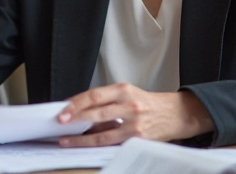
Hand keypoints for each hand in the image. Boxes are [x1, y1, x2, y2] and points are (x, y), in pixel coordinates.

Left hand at [56, 83, 213, 146]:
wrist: (175, 114)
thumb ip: (106, 100)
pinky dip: (96, 143)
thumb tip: (79, 109)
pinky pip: (112, 142)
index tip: (64, 108)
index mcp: (124, 89)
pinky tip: (86, 145)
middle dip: (75, 117)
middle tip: (60, 122)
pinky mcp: (137, 138)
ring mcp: (133, 123)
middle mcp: (128, 105)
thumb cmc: (148, 104)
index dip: (76, 102)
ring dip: (81, 137)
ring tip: (66, 139)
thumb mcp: (128, 94)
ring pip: (102, 131)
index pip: (94, 95)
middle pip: (95, 111)